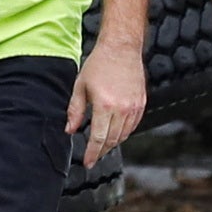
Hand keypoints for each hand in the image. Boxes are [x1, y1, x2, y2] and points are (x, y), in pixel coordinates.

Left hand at [69, 36, 147, 170]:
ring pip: (124, 135)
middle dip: (101, 150)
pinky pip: (133, 125)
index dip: (92, 153)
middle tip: (93, 155)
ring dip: (113, 142)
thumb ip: (75, 111)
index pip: (98, 138)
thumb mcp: (80, 86)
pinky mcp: (141, 103)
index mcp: (105, 106)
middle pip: (112, 140)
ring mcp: (134, 107)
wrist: (121, 48)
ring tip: (103, 144)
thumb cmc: (99, 64)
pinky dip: (124, 132)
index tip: (88, 162)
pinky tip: (116, 131)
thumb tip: (69, 130)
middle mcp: (122, 109)